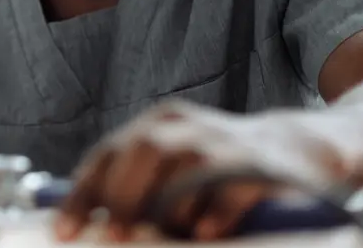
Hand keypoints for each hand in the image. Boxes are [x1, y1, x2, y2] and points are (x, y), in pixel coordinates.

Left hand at [54, 100, 348, 242]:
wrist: (296, 151)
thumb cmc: (219, 171)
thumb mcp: (173, 171)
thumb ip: (138, 190)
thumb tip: (96, 228)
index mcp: (156, 125)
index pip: (108, 154)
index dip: (84, 194)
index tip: (66, 231)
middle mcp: (185, 126)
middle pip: (144, 150)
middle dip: (123, 196)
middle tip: (114, 237)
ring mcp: (224, 141)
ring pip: (184, 164)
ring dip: (170, 206)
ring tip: (175, 232)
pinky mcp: (259, 164)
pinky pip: (230, 187)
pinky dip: (214, 211)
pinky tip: (205, 232)